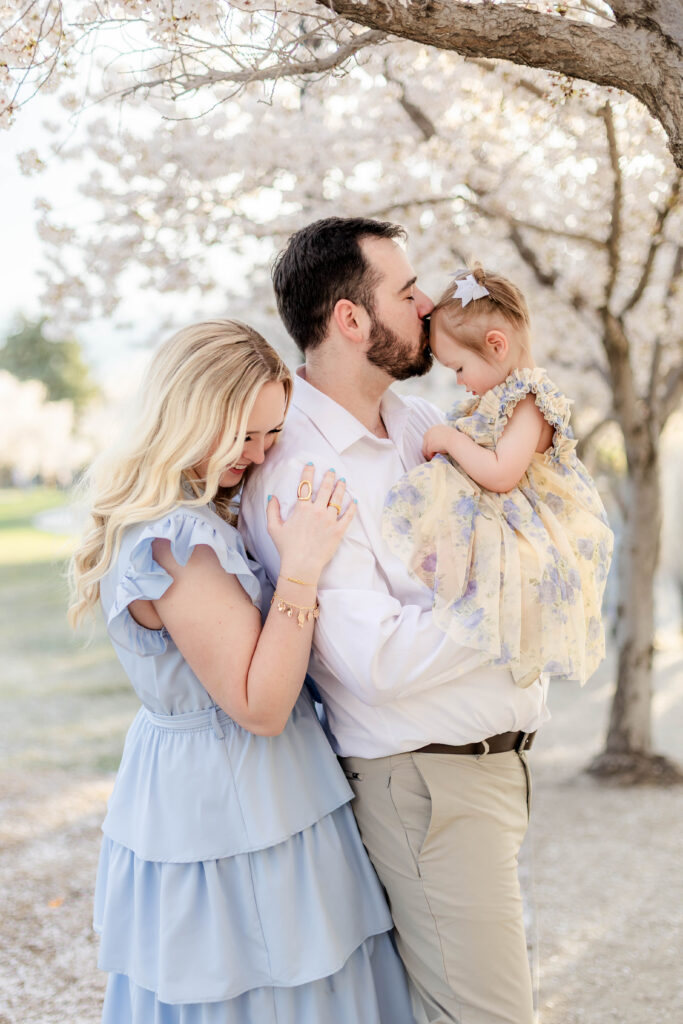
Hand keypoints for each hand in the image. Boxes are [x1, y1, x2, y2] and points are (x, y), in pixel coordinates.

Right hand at [266, 464, 355, 580]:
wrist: (301, 565)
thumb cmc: (287, 548)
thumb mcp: (274, 528)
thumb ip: (272, 511)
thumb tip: (272, 497)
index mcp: (302, 509)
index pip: (305, 486)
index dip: (308, 473)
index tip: (312, 465)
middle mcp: (317, 511)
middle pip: (325, 489)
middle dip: (329, 477)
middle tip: (332, 471)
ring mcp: (329, 520)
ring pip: (338, 499)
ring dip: (341, 488)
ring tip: (343, 481)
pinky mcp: (338, 531)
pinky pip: (348, 516)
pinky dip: (352, 508)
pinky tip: (354, 501)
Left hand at [422, 425, 456, 460]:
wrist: (455, 440)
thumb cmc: (455, 437)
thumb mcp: (447, 433)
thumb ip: (443, 435)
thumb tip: (443, 441)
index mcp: (434, 428)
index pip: (428, 436)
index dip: (430, 442)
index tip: (433, 447)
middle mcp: (429, 432)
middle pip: (425, 442)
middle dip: (427, 448)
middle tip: (430, 453)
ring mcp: (428, 439)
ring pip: (425, 448)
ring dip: (428, 454)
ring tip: (431, 457)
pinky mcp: (430, 447)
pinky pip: (428, 453)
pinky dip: (430, 456)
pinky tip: (433, 458)